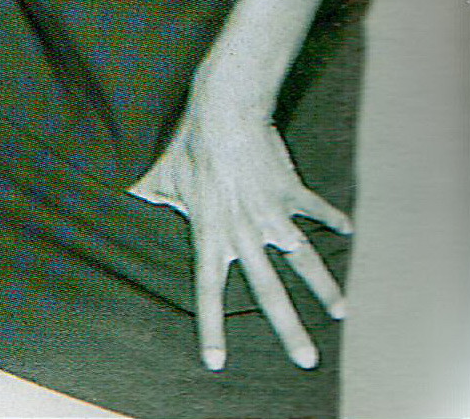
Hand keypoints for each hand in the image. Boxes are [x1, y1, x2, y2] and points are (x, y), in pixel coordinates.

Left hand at [130, 83, 349, 372]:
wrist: (225, 106)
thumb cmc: (190, 141)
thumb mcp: (164, 173)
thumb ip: (150, 195)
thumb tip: (123, 198)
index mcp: (210, 231)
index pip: (207, 288)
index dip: (210, 326)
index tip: (216, 362)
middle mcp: (243, 231)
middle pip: (269, 291)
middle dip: (289, 329)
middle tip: (307, 362)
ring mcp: (271, 213)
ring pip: (303, 259)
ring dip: (323, 287)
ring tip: (341, 313)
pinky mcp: (290, 191)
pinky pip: (315, 209)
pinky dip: (332, 218)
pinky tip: (346, 230)